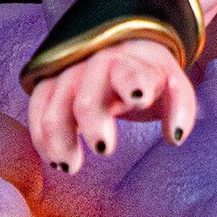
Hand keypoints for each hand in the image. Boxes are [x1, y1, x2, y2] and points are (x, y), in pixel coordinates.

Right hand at [28, 40, 195, 173]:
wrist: (122, 49)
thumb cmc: (149, 76)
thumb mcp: (172, 85)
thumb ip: (180, 108)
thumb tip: (175, 136)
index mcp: (129, 63)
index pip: (127, 72)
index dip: (131, 84)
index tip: (138, 98)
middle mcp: (93, 67)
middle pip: (86, 98)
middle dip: (93, 124)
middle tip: (105, 148)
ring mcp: (67, 76)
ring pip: (53, 107)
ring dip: (58, 139)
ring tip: (70, 167)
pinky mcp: (48, 86)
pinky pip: (36, 110)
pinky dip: (41, 137)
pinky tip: (54, 159)